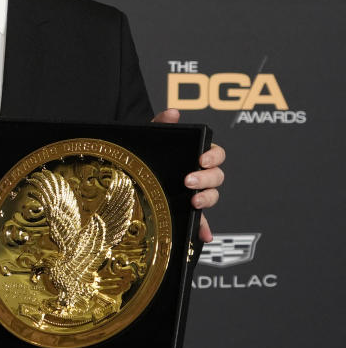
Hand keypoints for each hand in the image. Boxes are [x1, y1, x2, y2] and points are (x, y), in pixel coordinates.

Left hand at [152, 108, 223, 242]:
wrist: (129, 170)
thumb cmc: (145, 153)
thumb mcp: (151, 137)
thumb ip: (162, 123)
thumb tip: (174, 112)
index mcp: (196, 155)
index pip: (216, 154)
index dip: (213, 156)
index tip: (201, 159)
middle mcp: (199, 174)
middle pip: (217, 177)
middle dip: (207, 179)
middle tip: (189, 181)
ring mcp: (194, 193)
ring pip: (212, 196)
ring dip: (207, 200)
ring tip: (193, 202)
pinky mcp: (187, 210)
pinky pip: (201, 221)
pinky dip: (204, 229)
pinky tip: (203, 235)